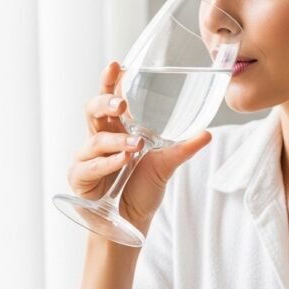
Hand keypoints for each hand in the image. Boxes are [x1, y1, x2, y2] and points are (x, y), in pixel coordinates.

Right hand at [68, 61, 211, 233]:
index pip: (109, 98)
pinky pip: (91, 165)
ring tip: (137, 146)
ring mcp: (86, 156)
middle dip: (105, 102)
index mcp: (117, 128)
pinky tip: (123, 161)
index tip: (117, 66)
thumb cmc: (142, 189)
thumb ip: (183, 148)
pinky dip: (109, 163)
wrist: (129, 222)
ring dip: (117, 141)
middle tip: (122, 104)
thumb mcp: (166, 165)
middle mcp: (99, 138)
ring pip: (96, 139)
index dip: (110, 81)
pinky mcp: (80, 177)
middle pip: (93, 110)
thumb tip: (208, 133)